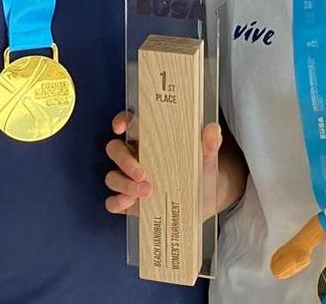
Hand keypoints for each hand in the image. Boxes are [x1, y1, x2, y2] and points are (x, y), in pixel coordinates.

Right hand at [103, 110, 223, 219]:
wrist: (206, 201)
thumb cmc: (201, 171)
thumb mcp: (206, 158)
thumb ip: (209, 144)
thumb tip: (213, 130)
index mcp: (150, 139)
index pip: (128, 122)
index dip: (120, 121)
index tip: (121, 127)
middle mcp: (135, 156)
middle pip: (115, 150)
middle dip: (125, 161)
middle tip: (143, 174)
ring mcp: (129, 180)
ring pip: (112, 177)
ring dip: (125, 184)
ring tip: (147, 193)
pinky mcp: (130, 202)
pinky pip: (113, 202)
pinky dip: (117, 203)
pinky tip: (130, 204)